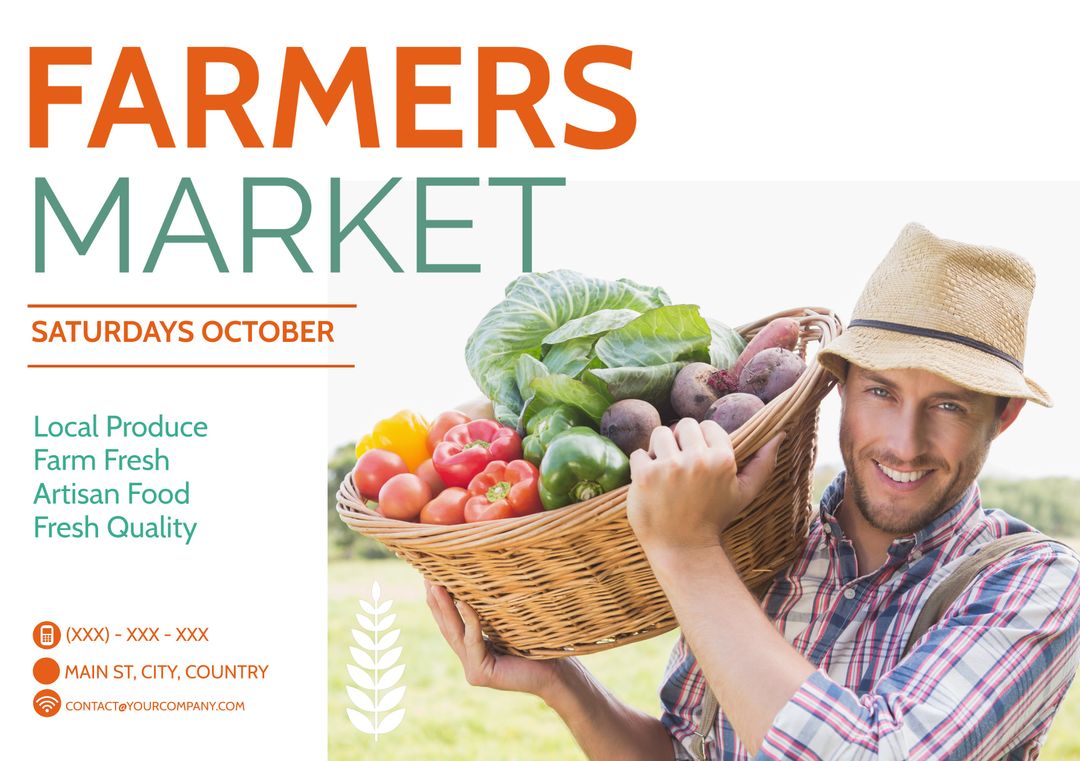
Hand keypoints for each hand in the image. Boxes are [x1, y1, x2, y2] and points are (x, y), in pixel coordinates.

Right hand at [425, 580, 563, 698]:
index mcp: (474, 649)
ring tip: (436, 585)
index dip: (439, 602)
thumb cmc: (537, 645)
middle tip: (426, 577)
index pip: (450, 624)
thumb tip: (480, 580)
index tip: (430, 577)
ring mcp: (472, 669)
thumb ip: (490, 615)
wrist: (556, 672)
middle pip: (447, 627)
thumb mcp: (508, 625)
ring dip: (444, 606)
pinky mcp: (480, 673)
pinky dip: (468, 619)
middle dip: (436, 601)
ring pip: (455, 633)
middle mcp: (469, 660)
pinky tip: (463, 601)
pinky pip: (472, 640)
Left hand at [627, 418, 783, 557]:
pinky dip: (641, 465)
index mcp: (722, 459)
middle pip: (683, 425)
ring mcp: (669, 467)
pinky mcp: (645, 476)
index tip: (698, 459)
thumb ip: (764, 463)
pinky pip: (638, 453)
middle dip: (680, 441)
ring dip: (659, 448)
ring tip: (664, 470)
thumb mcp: (745, 493)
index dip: (701, 440)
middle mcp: (696, 460)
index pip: (707, 426)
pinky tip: (650, 482)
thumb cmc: (714, 518)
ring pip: (659, 433)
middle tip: (680, 463)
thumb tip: (779, 434)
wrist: (683, 548)